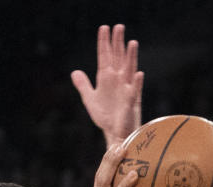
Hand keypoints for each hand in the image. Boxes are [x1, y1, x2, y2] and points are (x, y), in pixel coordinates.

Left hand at [71, 24, 143, 145]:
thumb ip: (83, 85)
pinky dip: (137, 83)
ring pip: (129, 70)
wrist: (114, 134)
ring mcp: (126, 89)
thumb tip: (74, 72)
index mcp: (107, 78)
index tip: (104, 28)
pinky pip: (135, 91)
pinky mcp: (131, 102)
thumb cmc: (106, 117)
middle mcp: (118, 80)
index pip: (105, 56)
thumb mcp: (91, 99)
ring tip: (132, 43)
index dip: (104, 43)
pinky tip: (138, 74)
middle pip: (118, 58)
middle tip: (118, 27)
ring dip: (131, 57)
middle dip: (118, 43)